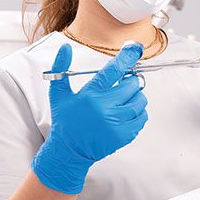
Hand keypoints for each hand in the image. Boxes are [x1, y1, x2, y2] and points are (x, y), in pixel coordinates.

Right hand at [32, 42, 148, 193]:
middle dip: (130, 82)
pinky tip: (126, 112)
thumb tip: (65, 48)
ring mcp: (115, 123)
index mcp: (89, 95)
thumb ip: (61, 69)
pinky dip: (138, 112)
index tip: (134, 49)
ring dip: (136, 96)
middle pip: (131, 85)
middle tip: (125, 83)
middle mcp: (104, 109)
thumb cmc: (65, 121)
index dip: (126, 58)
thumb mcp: (58, 94)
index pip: (113, 71)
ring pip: (139, 101)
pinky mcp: (123, 135)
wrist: (69, 150)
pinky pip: (141, 118)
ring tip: (125, 99)